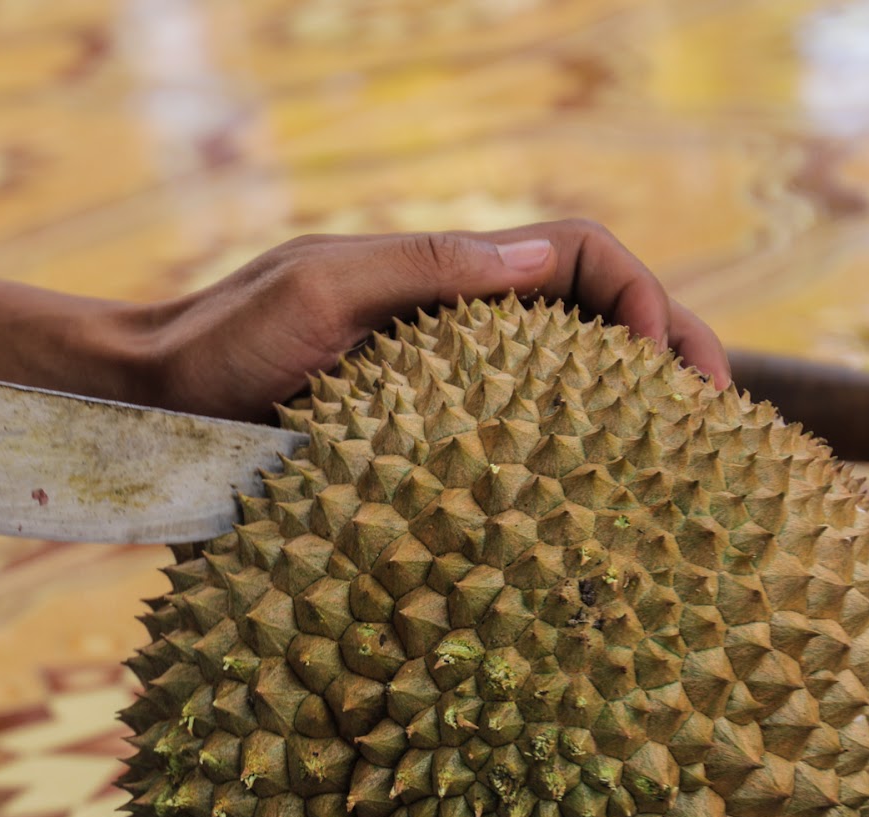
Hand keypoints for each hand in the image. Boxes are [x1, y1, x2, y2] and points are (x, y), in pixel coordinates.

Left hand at [147, 220, 728, 421]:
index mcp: (441, 274)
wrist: (153, 404)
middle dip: (666, 352)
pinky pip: (515, 438)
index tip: (668, 368)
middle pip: (592, 316)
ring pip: (564, 380)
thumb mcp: (318, 292)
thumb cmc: (219, 344)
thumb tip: (547, 262)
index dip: (641, 296)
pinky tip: (591, 508)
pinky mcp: (420, 439)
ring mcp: (441, 382)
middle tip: (715, 423)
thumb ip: (425, 269)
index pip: (578, 256)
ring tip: (683, 470)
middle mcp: (454, 321)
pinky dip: (568, 458)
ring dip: (629, 410)